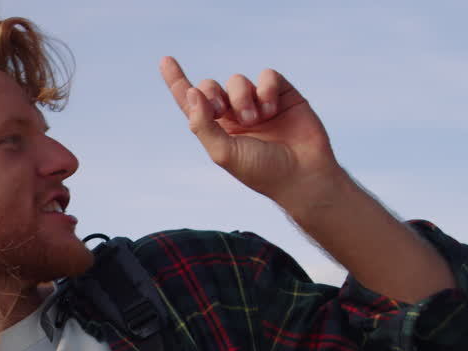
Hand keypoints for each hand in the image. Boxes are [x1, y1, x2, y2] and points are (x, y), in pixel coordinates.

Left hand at [160, 56, 343, 212]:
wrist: (302, 174)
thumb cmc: (260, 170)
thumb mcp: (222, 153)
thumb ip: (202, 124)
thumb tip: (191, 93)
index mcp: (215, 129)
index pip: (191, 102)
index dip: (177, 81)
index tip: (165, 60)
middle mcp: (233, 114)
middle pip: (210, 87)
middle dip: (212, 94)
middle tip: (221, 111)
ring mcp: (257, 102)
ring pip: (237, 81)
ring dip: (242, 98)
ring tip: (256, 120)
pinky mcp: (281, 94)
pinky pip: (267, 76)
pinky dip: (266, 89)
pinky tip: (272, 109)